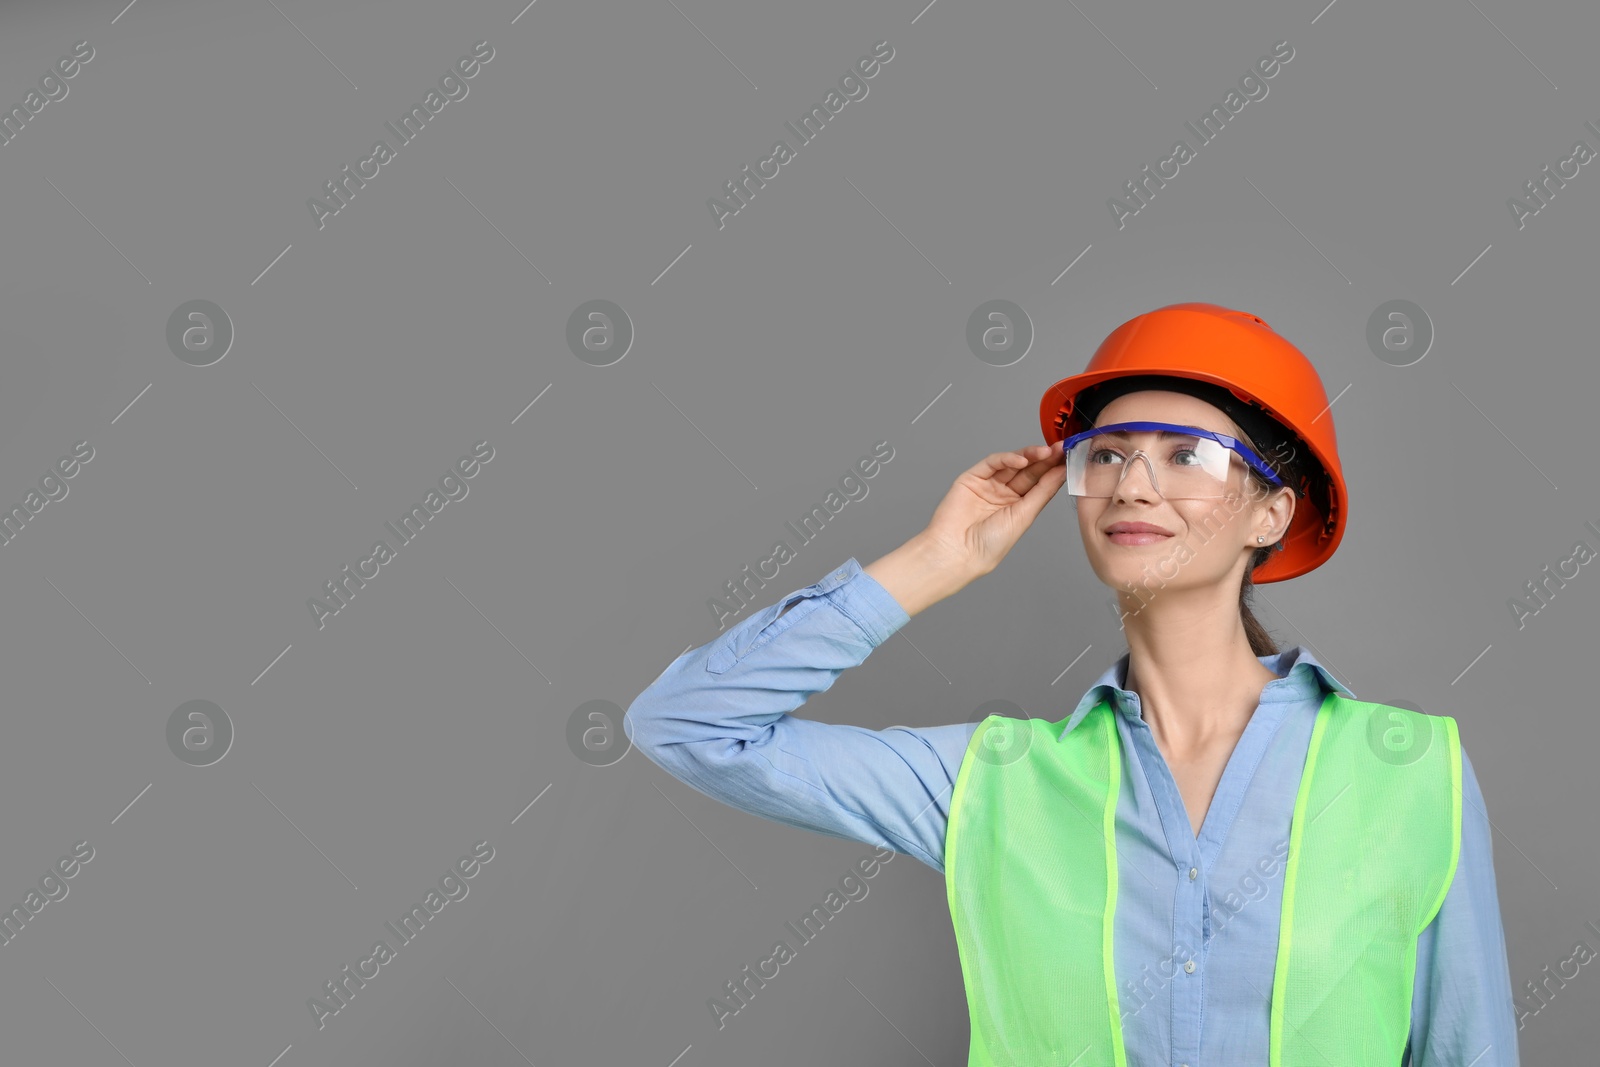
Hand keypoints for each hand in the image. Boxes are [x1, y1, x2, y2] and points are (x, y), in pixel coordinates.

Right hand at [920, 443, 1067, 577]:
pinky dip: (1007, 459)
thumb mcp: (1024, 516)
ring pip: (1012, 464)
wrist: (958, 550)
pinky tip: (1022, 459)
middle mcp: (1004, 494)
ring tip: (1046, 452)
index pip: (1039, 482)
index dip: (1054, 470)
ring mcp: (988, 485)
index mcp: (1018, 506)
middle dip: (1045, 459)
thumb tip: (1061, 472)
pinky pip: (992, 463)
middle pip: (1028, 471)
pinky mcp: (972, 478)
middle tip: (1061, 448)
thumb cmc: (988, 544)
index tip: (1069, 458)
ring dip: (1029, 456)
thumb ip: (1043, 491)